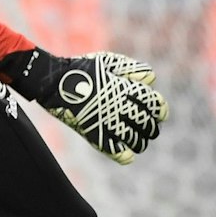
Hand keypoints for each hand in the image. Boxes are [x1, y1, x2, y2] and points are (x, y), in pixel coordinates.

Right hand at [1, 48, 167, 164]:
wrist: (54, 81)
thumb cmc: (83, 69)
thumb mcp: (109, 61)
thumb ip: (132, 69)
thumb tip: (151, 79)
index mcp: (126, 89)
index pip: (155, 104)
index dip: (160, 111)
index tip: (160, 114)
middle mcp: (120, 107)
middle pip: (148, 124)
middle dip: (151, 128)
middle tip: (150, 129)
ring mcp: (107, 122)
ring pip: (135, 140)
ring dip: (140, 142)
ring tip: (139, 141)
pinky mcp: (94, 134)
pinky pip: (115, 151)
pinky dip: (124, 155)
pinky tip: (128, 154)